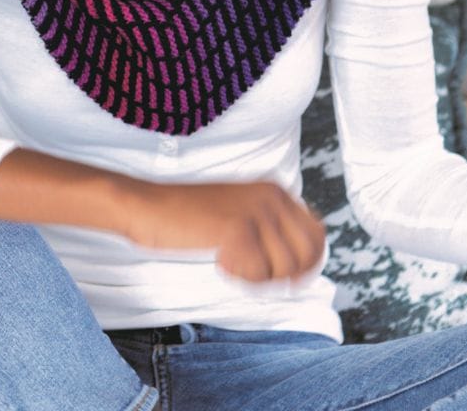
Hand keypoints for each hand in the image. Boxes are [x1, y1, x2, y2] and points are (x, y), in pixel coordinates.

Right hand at [125, 179, 325, 283]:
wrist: (149, 207)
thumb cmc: (190, 217)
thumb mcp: (241, 213)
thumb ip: (272, 229)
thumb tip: (306, 263)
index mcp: (276, 190)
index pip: (317, 235)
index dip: (302, 263)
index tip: (275, 273)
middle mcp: (272, 195)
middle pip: (309, 254)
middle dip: (285, 274)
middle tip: (253, 272)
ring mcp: (256, 210)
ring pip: (285, 268)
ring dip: (258, 276)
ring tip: (231, 262)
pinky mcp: (238, 228)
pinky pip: (258, 274)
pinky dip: (239, 277)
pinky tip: (219, 260)